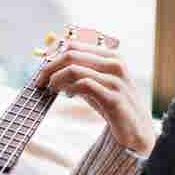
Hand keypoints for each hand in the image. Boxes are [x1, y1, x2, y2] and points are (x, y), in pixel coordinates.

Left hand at [36, 39, 155, 154]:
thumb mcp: (95, 83)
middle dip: (49, 66)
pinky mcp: (114, 98)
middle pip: (71, 54)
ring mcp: (116, 80)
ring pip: (74, 69)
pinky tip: (66, 95)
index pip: (74, 45)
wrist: (136, 130)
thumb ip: (77, 72)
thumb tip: (48, 63)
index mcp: (111, 55)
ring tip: (50, 88)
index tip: (41, 68)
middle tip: (39, 80)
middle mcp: (115, 64)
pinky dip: (69, 88)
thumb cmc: (112, 104)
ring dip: (56, 79)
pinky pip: (84, 85)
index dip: (53, 55)